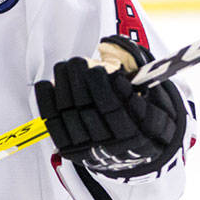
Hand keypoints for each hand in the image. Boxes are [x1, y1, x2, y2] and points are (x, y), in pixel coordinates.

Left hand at [34, 35, 187, 178]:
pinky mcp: (70, 149)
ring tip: (66, 66)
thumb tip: (112, 49)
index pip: (113, 108)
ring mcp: (89, 150)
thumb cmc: (141, 117)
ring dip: (63, 86)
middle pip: (88, 110)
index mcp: (136, 134)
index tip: (98, 67)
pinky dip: (46, 102)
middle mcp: (111, 147)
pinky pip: (53, 124)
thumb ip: (139, 79)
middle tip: (77, 61)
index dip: (102, 87)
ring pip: (69, 115)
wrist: (131, 150)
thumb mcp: (153, 100)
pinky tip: (46, 84)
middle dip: (79, 81)